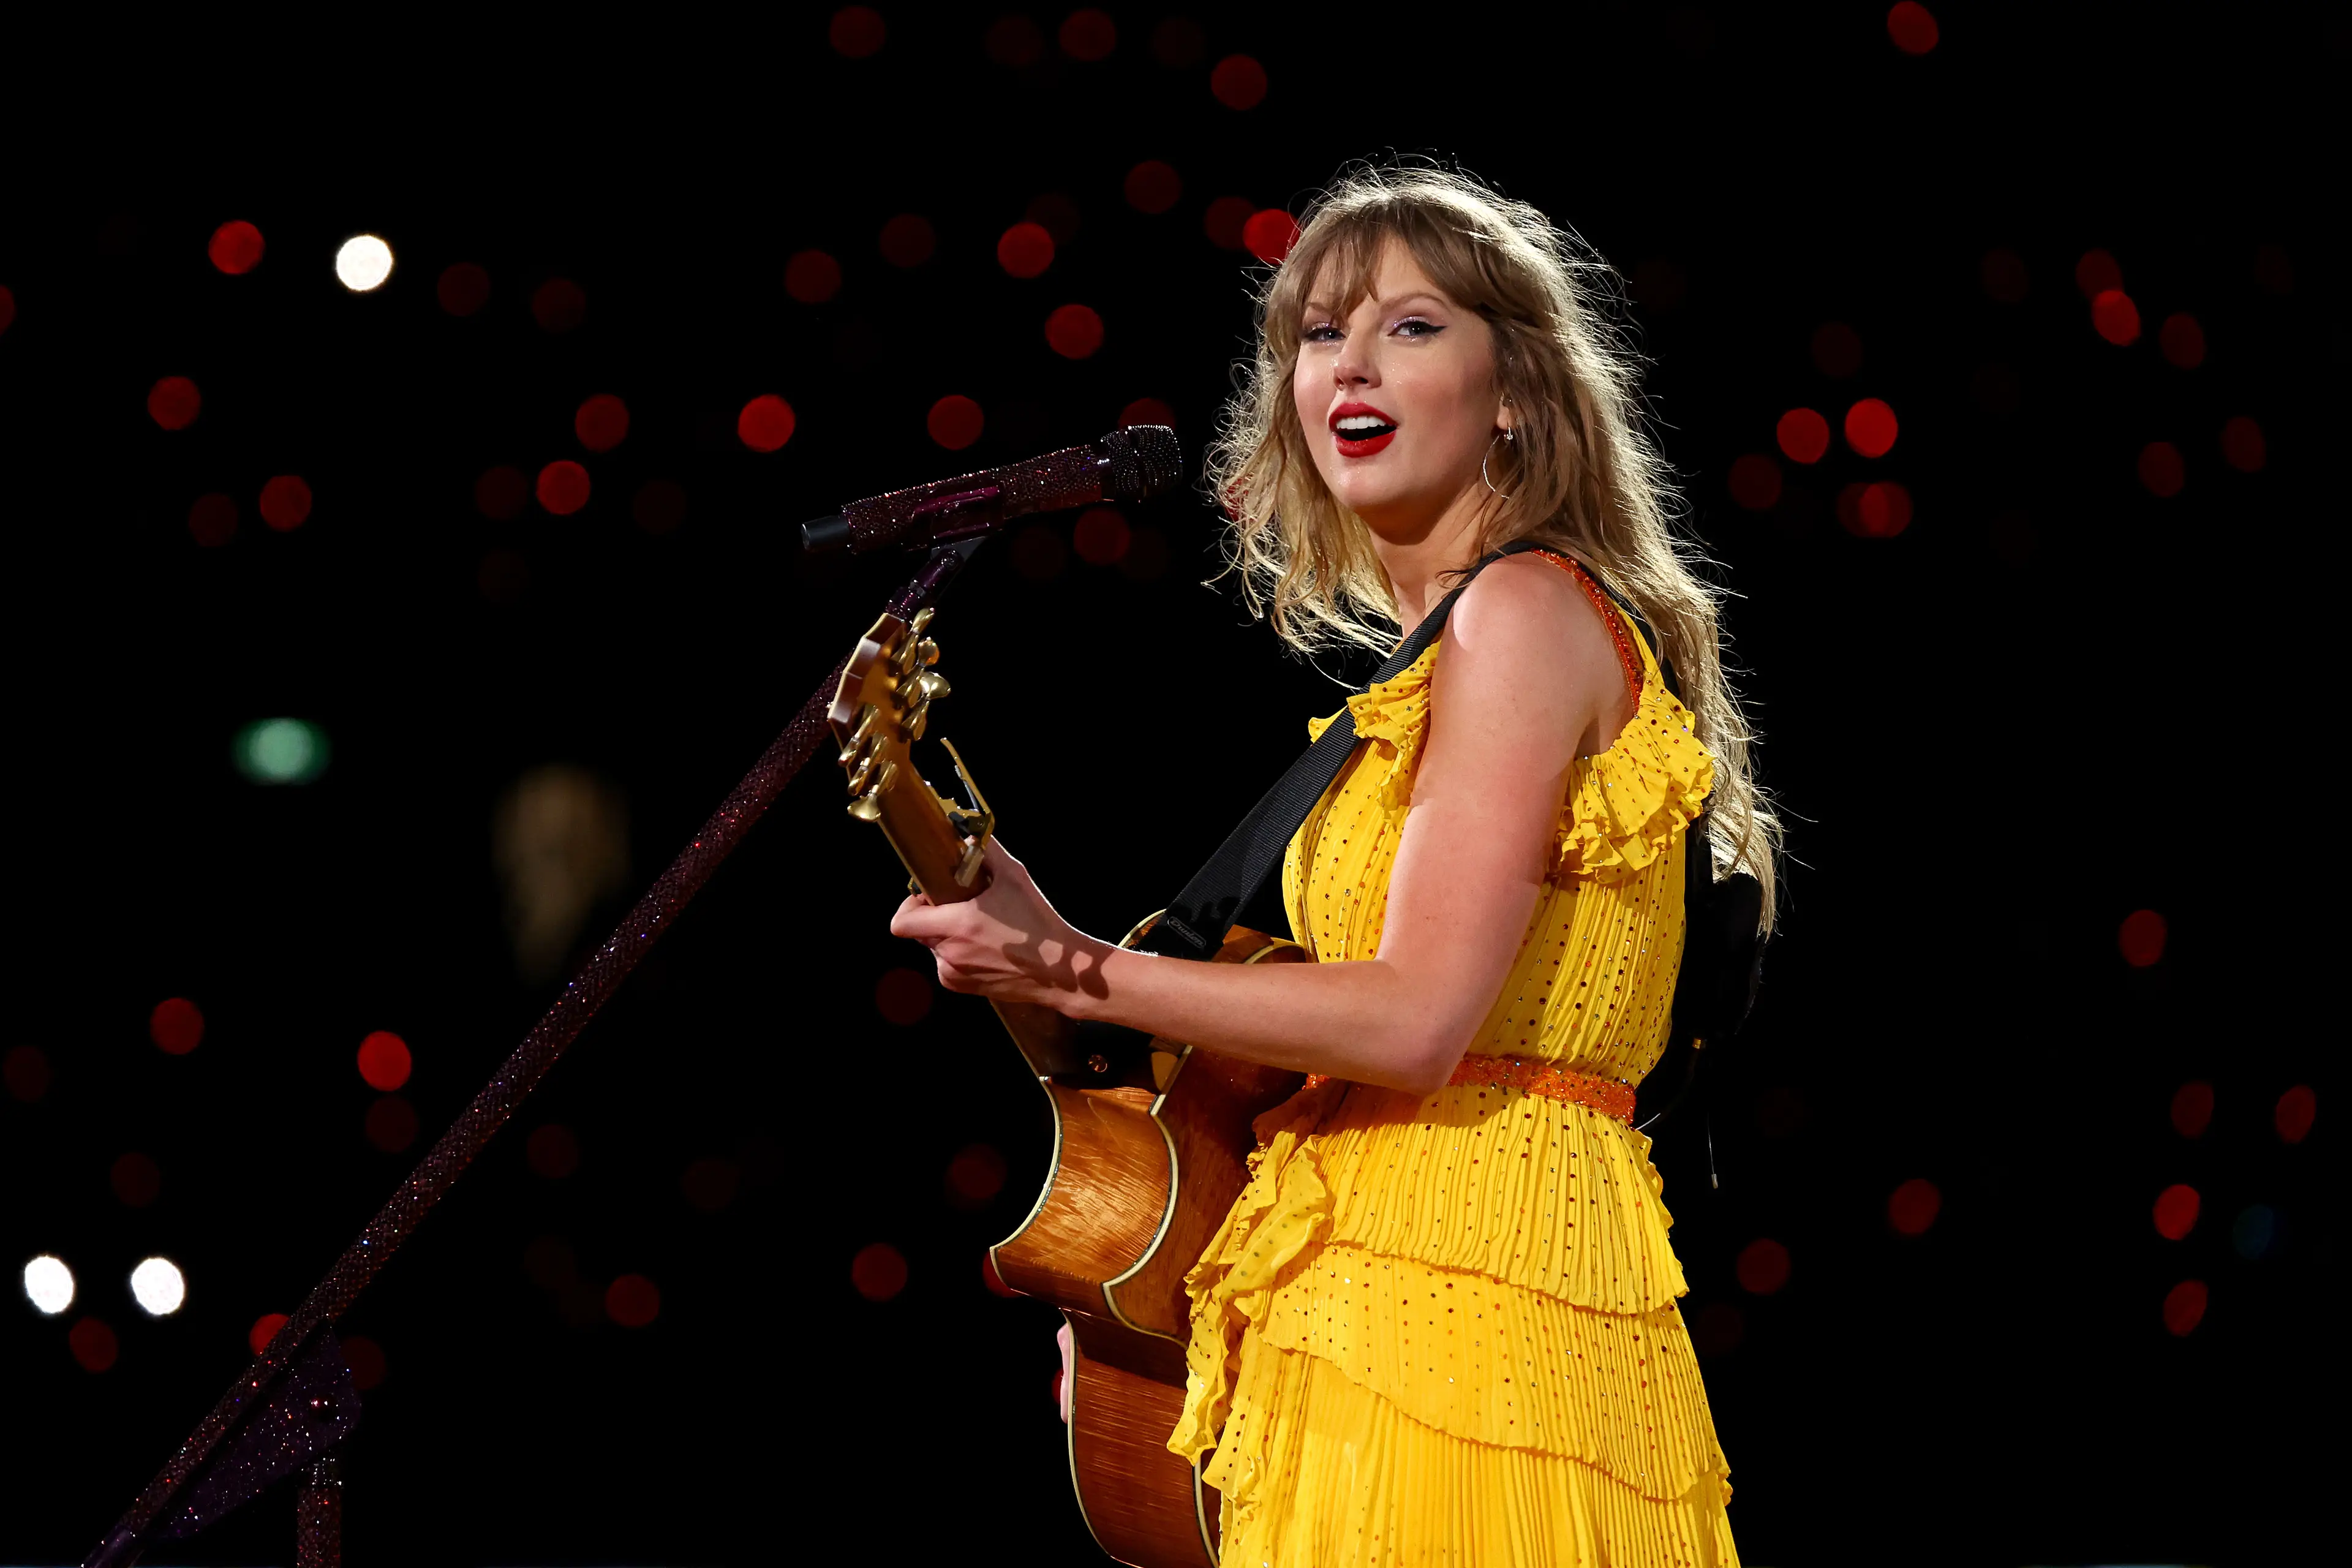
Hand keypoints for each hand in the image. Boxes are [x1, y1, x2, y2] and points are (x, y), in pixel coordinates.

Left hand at [889, 840, 1111, 1012]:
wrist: (1060, 971)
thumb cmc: (1039, 926)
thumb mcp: (1016, 878)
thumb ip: (988, 852)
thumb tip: (968, 836)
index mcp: (957, 926)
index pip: (902, 922)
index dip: (909, 905)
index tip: (929, 895)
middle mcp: (950, 953)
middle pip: (919, 931)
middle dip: (934, 916)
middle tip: (961, 906)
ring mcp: (955, 974)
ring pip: (935, 948)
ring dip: (948, 936)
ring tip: (981, 929)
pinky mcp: (964, 988)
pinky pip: (949, 966)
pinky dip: (959, 955)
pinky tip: (987, 948)